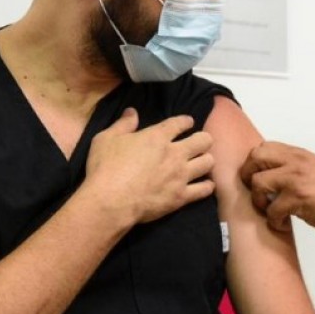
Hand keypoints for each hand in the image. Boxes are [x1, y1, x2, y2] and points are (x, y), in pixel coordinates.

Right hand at [84, 108, 214, 225]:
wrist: (111, 201)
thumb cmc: (105, 168)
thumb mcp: (106, 139)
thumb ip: (122, 124)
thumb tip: (132, 112)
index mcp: (157, 137)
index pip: (180, 123)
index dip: (186, 121)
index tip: (188, 123)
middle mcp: (175, 153)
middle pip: (204, 140)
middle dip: (203, 139)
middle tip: (199, 143)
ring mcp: (181, 175)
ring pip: (208, 163)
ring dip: (206, 161)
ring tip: (202, 163)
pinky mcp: (182, 196)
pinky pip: (204, 190)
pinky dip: (207, 186)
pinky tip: (206, 185)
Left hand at [240, 141, 314, 232]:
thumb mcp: (314, 169)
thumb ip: (293, 168)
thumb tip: (272, 176)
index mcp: (298, 155)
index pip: (264, 148)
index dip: (254, 163)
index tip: (255, 176)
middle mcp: (295, 162)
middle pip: (255, 158)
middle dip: (248, 176)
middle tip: (255, 192)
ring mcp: (295, 178)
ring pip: (258, 183)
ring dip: (259, 201)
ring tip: (271, 211)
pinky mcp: (297, 197)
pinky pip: (271, 210)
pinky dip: (274, 221)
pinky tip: (284, 224)